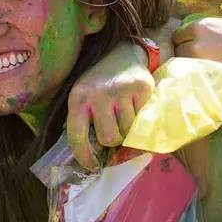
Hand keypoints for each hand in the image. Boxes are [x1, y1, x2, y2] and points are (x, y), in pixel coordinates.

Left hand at [65, 41, 153, 165]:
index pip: (77, 137)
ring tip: (125, 117)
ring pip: (129, 131)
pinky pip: (144, 119)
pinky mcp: (142, 87)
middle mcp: (97, 94)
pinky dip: (141, 118)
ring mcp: (121, 90)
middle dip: (114, 141)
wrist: (122, 54)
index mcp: (77, 99)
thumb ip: (87, 127)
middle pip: (109, 138)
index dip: (85, 157)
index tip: (93, 167)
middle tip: (115, 132)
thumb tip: (99, 163)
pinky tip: (136, 106)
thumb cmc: (100, 85)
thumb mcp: (85, 100)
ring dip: (129, 131)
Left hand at [171, 14, 221, 94]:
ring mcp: (200, 61)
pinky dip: (196, 81)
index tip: (192, 52)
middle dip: (184, 57)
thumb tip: (215, 24)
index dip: (184, 44)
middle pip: (177, 52)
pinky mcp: (208, 79)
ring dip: (189, 70)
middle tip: (196, 64)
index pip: (178, 36)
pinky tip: (205, 82)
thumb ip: (220, 23)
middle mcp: (196, 42)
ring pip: (183, 68)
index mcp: (201, 26)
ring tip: (201, 74)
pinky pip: (193, 80)